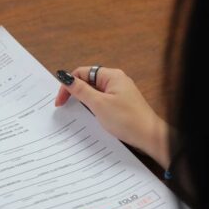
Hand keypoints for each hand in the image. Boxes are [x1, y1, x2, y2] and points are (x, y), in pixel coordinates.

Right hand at [55, 67, 170, 168]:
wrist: (148, 136)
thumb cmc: (128, 120)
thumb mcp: (99, 104)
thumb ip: (81, 90)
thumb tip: (65, 77)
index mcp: (111, 76)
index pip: (82, 73)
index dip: (68, 85)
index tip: (60, 100)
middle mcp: (115, 81)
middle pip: (87, 81)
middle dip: (74, 93)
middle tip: (64, 106)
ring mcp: (118, 93)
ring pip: (94, 92)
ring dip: (83, 101)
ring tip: (75, 112)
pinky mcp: (120, 104)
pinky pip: (101, 101)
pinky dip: (92, 107)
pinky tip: (89, 117)